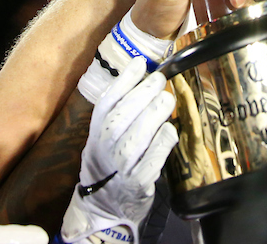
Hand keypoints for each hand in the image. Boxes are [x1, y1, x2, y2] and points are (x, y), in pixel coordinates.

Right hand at [61, 58, 177, 243]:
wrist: (105, 203)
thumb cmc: (111, 159)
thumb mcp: (106, 133)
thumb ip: (121, 107)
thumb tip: (143, 71)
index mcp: (97, 130)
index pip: (107, 101)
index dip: (124, 80)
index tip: (141, 63)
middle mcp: (105, 146)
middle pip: (121, 116)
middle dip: (142, 94)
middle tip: (161, 80)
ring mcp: (121, 166)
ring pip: (137, 137)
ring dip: (154, 115)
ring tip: (167, 99)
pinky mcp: (138, 183)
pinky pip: (152, 161)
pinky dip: (162, 144)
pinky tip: (170, 130)